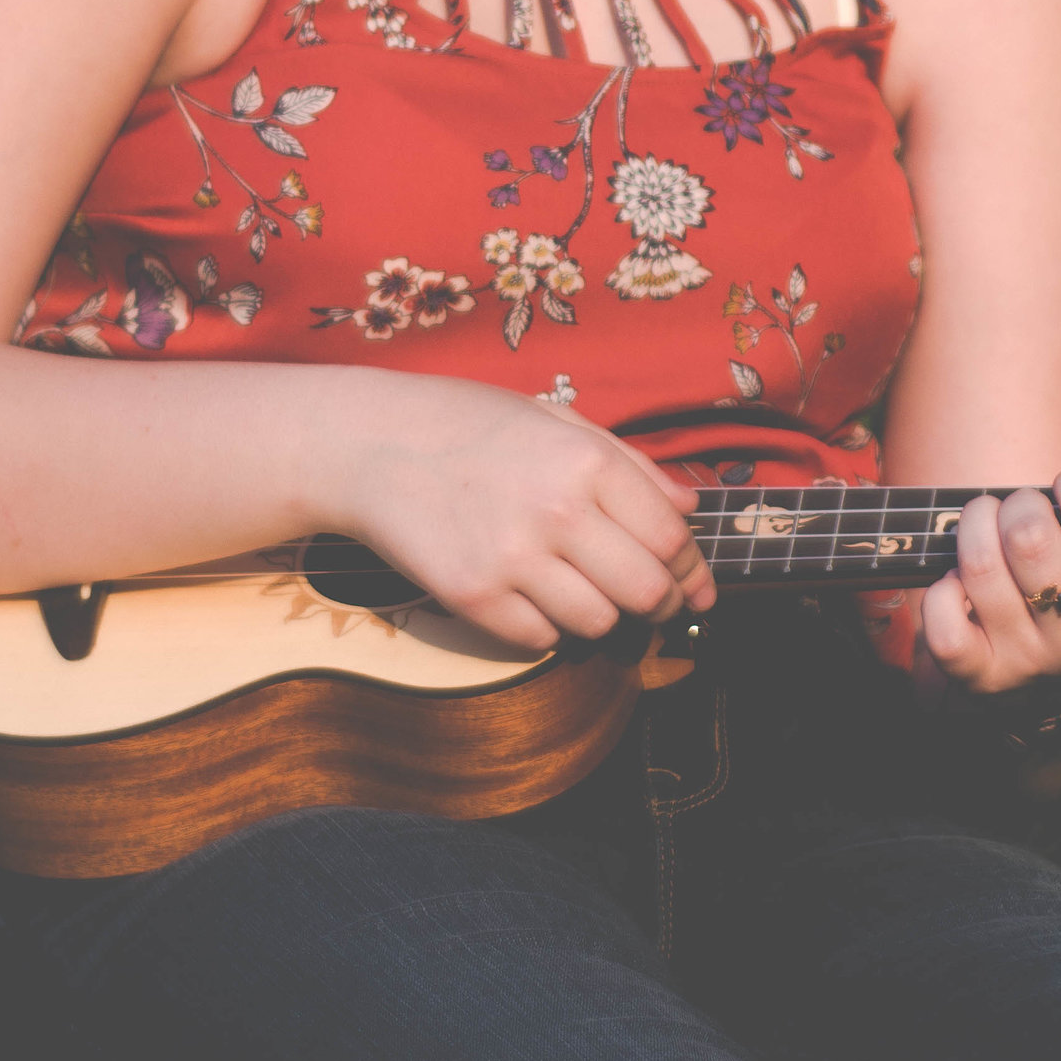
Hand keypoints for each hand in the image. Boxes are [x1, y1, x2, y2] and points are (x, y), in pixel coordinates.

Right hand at [336, 377, 713, 654]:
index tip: (690, 583)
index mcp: (587, 461)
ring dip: (601, 616)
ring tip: (581, 590)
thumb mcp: (557, 420)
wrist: (370, 445)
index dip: (689, 568)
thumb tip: (689, 509)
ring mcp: (512, 559)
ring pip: (598, 624)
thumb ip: (630, 464)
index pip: (671, 538)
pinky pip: (540, 640)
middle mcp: (557, 512)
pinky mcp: (471, 597)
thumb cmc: (470, 425)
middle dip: (661, 605)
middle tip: (653, 604)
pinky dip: (546, 627)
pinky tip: (530, 595)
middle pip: (646, 592)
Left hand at [913, 408, 1060, 705]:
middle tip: (1023, 508)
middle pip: (1029, 538)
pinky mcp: (979, 678)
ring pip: (980, 569)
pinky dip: (941, 589)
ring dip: (974, 526)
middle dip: (1018, 502)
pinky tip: (960, 579)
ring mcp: (1028, 663)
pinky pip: (943, 626)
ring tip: (986, 523)